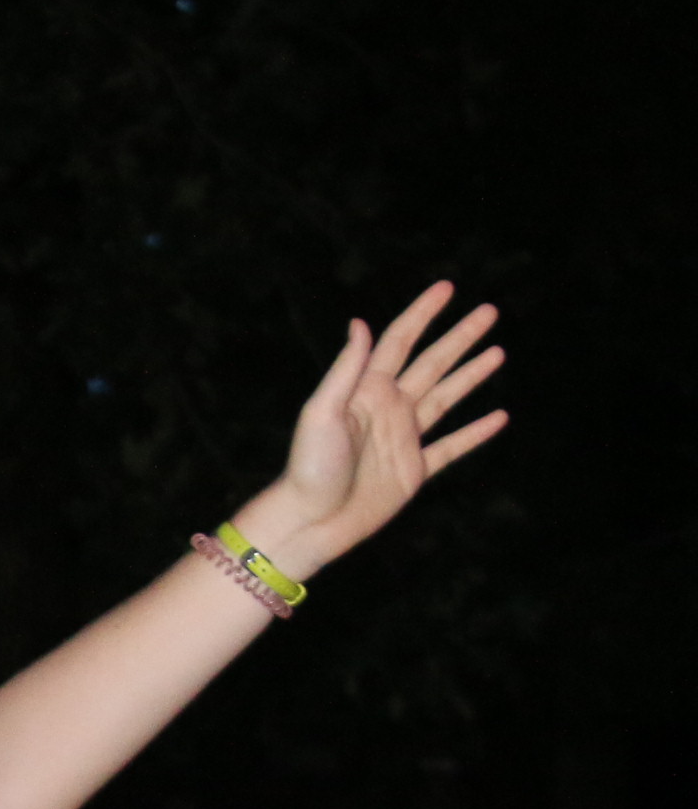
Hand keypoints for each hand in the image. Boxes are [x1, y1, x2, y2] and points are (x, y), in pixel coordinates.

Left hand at [244, 283, 505, 578]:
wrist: (309, 522)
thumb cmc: (309, 467)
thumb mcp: (322, 412)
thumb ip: (346, 369)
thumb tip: (360, 323)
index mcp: (365, 392)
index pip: (399, 342)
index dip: (422, 313)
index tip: (447, 287)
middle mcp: (387, 410)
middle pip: (431, 364)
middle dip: (459, 337)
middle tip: (489, 311)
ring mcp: (403, 440)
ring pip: (446, 398)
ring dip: (471, 375)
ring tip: (498, 351)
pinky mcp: (413, 472)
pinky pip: (451, 448)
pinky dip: (475, 433)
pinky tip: (500, 417)